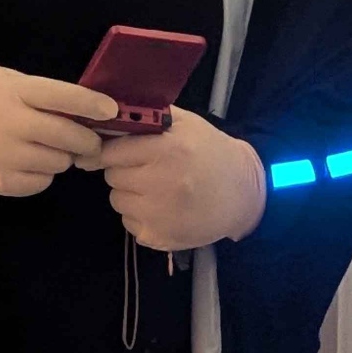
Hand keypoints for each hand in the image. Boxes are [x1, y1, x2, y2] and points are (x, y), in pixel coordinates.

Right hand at [0, 67, 114, 198]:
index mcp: (14, 92)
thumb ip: (36, 90)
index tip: (112, 111)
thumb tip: (78, 107)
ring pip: (59, 163)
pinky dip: (43, 175)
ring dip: (63, 158)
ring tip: (50, 149)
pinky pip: (41, 183)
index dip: (92, 105)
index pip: (63, 97)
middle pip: (70, 137)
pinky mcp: (0, 182)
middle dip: (88, 141)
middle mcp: (13, 124)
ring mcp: (6, 157)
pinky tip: (31, 164)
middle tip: (91, 142)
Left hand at [98, 109, 265, 251]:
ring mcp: (158, 216)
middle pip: (112, 176)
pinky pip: (128, 223)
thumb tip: (109, 115)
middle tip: (144, 167)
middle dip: (122, 169)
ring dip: (129, 193)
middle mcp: (160, 184)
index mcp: (168, 150)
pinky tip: (160, 207)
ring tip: (154, 187)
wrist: (242, 193)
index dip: (110, 148)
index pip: (112, 151)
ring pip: (117, 201)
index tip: (115, 149)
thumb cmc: (210, 152)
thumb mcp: (185, 123)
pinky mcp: (158, 238)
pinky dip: (139, 215)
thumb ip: (149, 115)